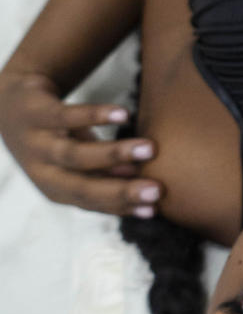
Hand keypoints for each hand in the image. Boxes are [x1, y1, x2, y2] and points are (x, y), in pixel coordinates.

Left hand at [0, 70, 163, 217]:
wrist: (10, 105)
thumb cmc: (55, 138)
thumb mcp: (79, 162)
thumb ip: (107, 176)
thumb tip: (145, 191)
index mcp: (56, 190)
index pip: (92, 204)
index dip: (122, 207)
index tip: (155, 208)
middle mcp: (44, 172)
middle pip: (82, 188)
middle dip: (121, 191)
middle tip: (156, 189)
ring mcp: (37, 143)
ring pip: (75, 155)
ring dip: (114, 153)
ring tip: (149, 148)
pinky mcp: (37, 114)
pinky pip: (66, 116)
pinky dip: (95, 116)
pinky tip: (123, 114)